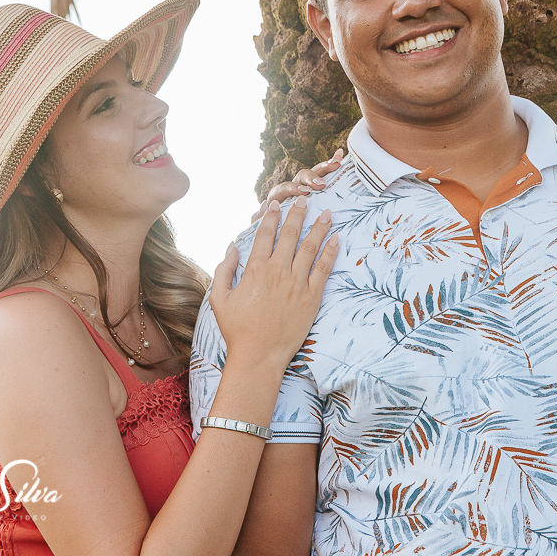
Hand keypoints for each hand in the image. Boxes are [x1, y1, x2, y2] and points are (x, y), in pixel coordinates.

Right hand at [210, 196, 336, 369]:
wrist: (259, 356)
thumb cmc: (237, 329)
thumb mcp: (219, 298)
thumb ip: (224, 269)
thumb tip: (231, 246)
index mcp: (256, 270)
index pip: (265, 235)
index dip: (271, 217)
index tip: (276, 204)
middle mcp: (278, 272)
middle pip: (290, 235)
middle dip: (298, 214)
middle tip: (305, 199)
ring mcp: (297, 284)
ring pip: (310, 248)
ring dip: (319, 227)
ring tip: (327, 212)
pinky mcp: (312, 297)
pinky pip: (324, 269)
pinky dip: (331, 252)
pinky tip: (336, 239)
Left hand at [251, 149, 343, 222]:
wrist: (280, 229)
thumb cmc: (272, 227)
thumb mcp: (264, 225)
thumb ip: (260, 218)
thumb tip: (264, 207)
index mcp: (279, 195)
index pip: (284, 188)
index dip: (293, 188)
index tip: (303, 192)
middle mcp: (293, 187)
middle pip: (300, 177)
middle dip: (311, 178)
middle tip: (321, 184)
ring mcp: (306, 186)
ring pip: (314, 172)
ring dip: (324, 167)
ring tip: (336, 164)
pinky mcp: (317, 188)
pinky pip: (324, 175)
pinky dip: (331, 164)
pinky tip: (340, 155)